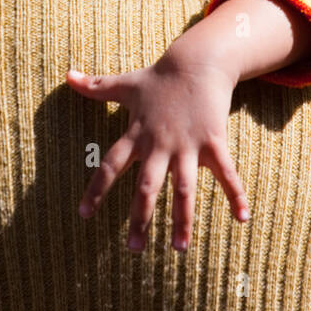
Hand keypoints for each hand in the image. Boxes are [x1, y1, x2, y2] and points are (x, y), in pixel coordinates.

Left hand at [66, 52, 250, 252]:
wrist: (198, 61)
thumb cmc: (160, 77)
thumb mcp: (126, 82)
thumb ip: (96, 86)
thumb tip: (67, 76)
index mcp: (137, 134)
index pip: (111, 165)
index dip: (97, 189)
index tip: (84, 215)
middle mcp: (160, 144)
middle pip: (147, 185)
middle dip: (140, 217)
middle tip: (133, 249)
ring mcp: (188, 145)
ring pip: (184, 188)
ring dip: (182, 218)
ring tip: (179, 248)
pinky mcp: (214, 141)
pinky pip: (226, 173)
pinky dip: (236, 195)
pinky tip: (243, 219)